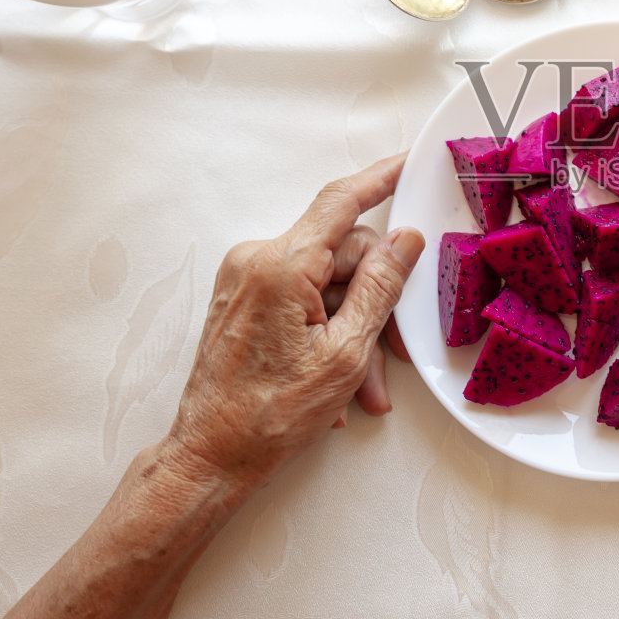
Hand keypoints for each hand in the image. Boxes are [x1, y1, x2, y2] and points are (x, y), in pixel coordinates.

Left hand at [164, 154, 424, 493]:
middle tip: (392, 354)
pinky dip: (328, 333)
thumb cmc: (269, 417)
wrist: (211, 457)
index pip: (341, 202)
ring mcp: (246, 281)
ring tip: (365, 389)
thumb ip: (380, 288)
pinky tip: (338, 383)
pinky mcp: (244, 301)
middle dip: (375, 303)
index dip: (381, 178)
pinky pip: (303, 299)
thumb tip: (403, 241)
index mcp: (282, 266)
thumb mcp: (346, 353)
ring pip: (327, 285)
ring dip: (354, 331)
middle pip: (343, 255)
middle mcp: (257, 261)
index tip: (408, 162)